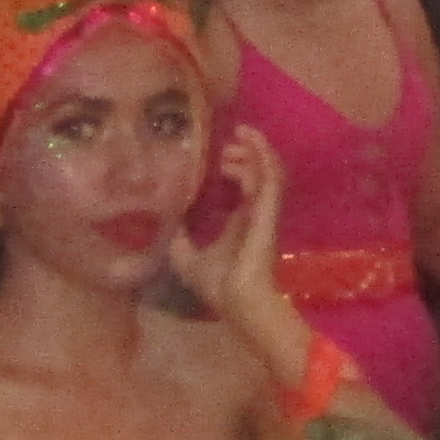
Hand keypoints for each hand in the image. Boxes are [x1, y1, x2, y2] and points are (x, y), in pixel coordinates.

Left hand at [161, 121, 295, 336]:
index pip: (245, 188)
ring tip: (237, 136)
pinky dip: (261, 155)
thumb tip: (169, 224)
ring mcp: (265, 210)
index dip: (236, 168)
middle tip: (224, 148)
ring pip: (268, 169)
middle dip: (245, 155)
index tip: (219, 157)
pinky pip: (270, 175)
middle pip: (258, 173)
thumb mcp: (187, 260)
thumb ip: (179, 242)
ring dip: (255, 149)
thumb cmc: (219, 287)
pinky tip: (248, 140)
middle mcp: (256, 213)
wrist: (239, 302)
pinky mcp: (268, 209)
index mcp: (241, 223)